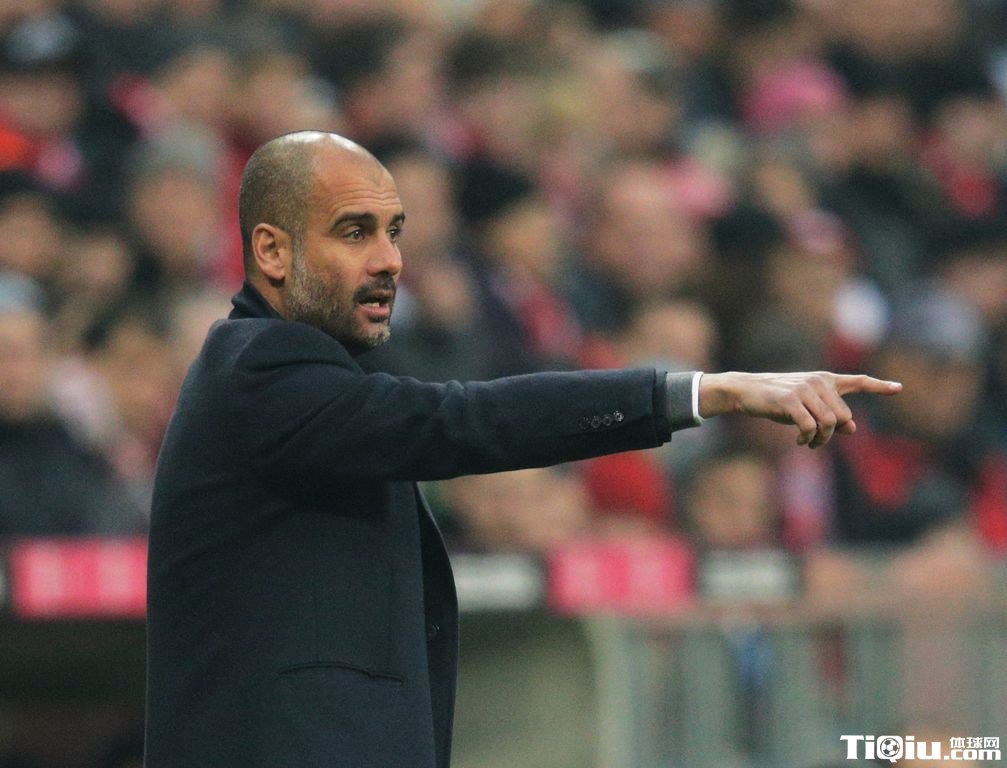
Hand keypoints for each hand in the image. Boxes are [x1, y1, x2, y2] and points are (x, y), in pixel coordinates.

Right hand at [699, 371, 902, 447]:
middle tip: (815, 442)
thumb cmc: (778, 400)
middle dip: (831, 434)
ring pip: (829, 423)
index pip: (857, 381)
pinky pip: (810, 426)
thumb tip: (852, 428)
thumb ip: (830, 416)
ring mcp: (805, 389)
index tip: (899, 388)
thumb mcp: (806, 408)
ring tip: (808, 443)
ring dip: (820, 439)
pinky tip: (800, 441)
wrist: (747, 391)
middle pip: (842, 416)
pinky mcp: (791, 400)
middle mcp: (819, 381)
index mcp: (825, 380)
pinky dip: (808, 438)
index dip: (879, 386)